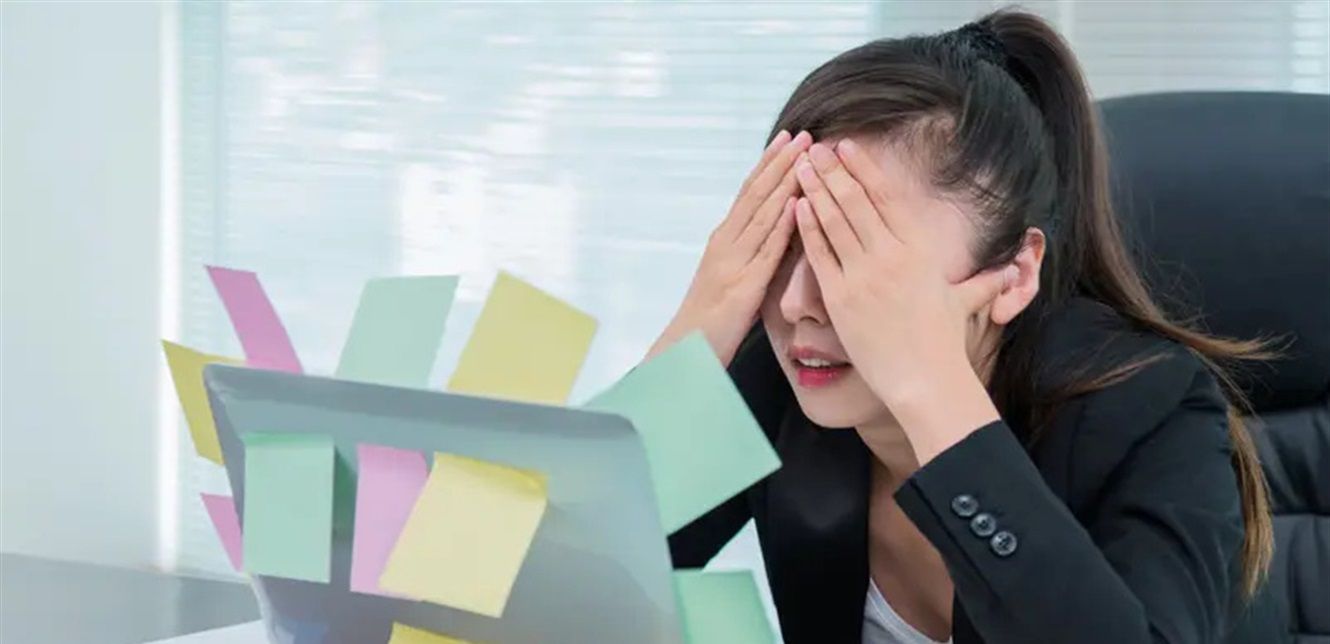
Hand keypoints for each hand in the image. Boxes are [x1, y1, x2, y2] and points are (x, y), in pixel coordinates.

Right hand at [649, 129, 811, 365]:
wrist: (687, 350)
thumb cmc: (712, 319)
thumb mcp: (731, 275)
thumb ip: (750, 251)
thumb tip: (776, 230)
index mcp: (724, 239)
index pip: (749, 193)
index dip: (769, 164)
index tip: (788, 139)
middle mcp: (726, 243)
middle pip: (756, 195)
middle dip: (780, 163)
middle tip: (803, 134)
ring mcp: (733, 262)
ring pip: (763, 215)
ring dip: (784, 184)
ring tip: (804, 158)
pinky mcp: (743, 286)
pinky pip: (767, 251)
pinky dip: (782, 226)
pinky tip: (798, 207)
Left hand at [793, 139, 1014, 460]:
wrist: (926, 379)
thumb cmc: (944, 342)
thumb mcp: (967, 301)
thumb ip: (985, 280)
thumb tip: (1014, 270)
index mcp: (918, 249)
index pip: (885, 198)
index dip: (864, 169)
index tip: (846, 147)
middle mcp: (891, 256)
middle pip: (855, 202)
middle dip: (832, 170)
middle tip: (812, 147)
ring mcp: (864, 276)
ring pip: (834, 221)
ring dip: (815, 189)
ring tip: (800, 167)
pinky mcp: (841, 298)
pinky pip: (819, 254)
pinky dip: (807, 227)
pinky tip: (797, 205)